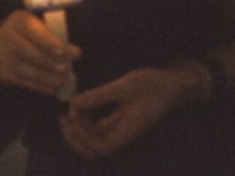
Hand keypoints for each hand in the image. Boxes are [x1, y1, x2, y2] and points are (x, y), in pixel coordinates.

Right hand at [0, 10, 80, 96]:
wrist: (4, 43)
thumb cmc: (31, 34)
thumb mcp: (40, 27)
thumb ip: (56, 38)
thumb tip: (75, 53)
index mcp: (18, 21)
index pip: (32, 31)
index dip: (47, 42)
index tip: (63, 50)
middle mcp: (6, 36)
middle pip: (28, 52)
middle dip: (49, 61)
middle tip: (66, 68)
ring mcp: (1, 54)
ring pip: (25, 69)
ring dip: (46, 77)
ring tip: (61, 80)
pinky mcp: (2, 71)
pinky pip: (22, 81)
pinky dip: (39, 86)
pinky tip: (52, 88)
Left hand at [59, 64, 200, 159]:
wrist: (170, 85)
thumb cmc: (152, 85)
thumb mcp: (125, 86)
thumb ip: (100, 96)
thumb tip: (73, 104)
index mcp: (127, 131)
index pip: (101, 147)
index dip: (82, 138)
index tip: (72, 117)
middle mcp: (122, 135)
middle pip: (93, 150)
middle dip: (75, 138)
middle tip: (63, 117)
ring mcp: (118, 130)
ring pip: (92, 141)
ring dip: (77, 131)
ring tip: (67, 111)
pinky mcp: (116, 122)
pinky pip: (96, 130)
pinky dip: (83, 122)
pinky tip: (78, 107)